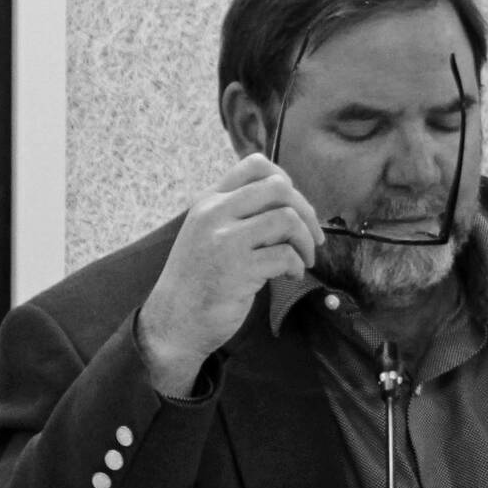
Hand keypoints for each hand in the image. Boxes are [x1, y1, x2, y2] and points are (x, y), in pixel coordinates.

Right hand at [138, 154, 321, 395]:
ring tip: (304, 260)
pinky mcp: (238, 269)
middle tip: (313, 237)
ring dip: (306, 241)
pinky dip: (297, 266)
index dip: (285, 179)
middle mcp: (214, 213)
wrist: (174, 322)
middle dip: (307, 212)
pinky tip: (291, 276)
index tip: (294, 205)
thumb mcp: (208, 233)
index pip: (255, 166)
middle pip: (279, 188)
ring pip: (287, 219)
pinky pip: (285, 255)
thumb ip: (239, 213)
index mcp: (208, 201)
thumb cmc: (199, 279)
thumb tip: (292, 202)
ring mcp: (225, 240)